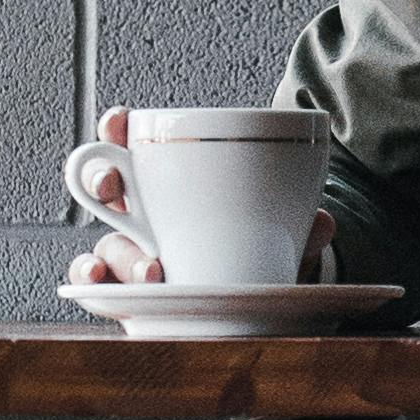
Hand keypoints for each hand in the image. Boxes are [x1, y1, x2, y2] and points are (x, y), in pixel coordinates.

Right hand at [65, 105, 337, 287]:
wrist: (260, 289)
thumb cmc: (259, 242)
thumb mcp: (282, 225)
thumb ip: (301, 224)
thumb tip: (323, 224)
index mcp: (169, 178)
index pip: (131, 142)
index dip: (116, 127)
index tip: (120, 123)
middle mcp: (142, 212)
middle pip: (105, 188)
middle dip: (102, 181)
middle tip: (119, 188)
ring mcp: (134, 254)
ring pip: (106, 245)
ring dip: (117, 255)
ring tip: (152, 272)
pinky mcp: (133, 295)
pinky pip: (102, 291)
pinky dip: (97, 288)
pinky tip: (102, 289)